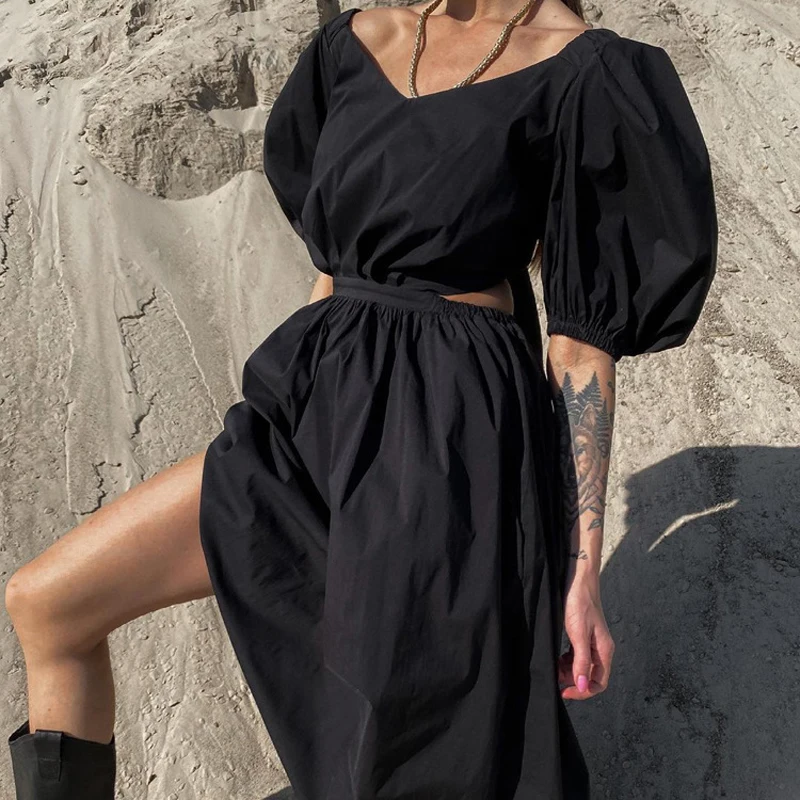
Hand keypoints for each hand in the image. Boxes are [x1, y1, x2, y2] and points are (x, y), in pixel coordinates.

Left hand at [558, 578, 614, 699]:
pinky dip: (566, 660)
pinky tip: (557, 656)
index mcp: (604, 650)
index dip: (583, 691)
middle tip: (555, 676)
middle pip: (590, 676)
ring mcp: (592, 642)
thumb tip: (583, 687)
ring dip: (568, 671)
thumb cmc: (579, 604)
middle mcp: (600, 648)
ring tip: (554, 665)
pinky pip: (576, 656)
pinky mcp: (583, 635)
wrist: (577, 580)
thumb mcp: (578, 634)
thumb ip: (581, 661)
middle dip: (573, 680)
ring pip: (582, 666)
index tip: (564, 691)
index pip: (599, 683)